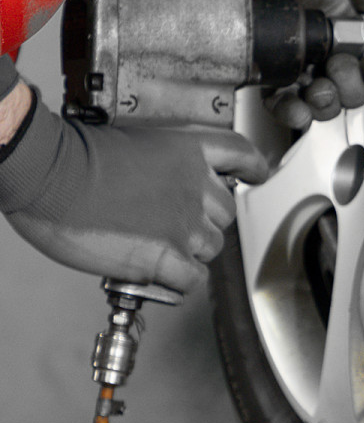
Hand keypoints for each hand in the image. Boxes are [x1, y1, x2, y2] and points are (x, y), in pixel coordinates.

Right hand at [0, 91, 267, 292]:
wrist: (49, 173)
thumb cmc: (73, 156)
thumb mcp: (132, 142)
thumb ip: (163, 163)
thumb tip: (168, 188)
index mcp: (188, 150)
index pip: (240, 156)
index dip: (253, 168)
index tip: (256, 175)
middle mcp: (195, 186)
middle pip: (224, 214)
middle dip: (204, 222)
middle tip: (172, 225)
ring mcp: (184, 222)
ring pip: (210, 248)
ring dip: (188, 252)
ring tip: (154, 246)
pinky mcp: (167, 255)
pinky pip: (192, 278)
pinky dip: (178, 280)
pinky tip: (158, 273)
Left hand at [133, 0, 363, 128]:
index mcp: (342, 18)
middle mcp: (321, 44)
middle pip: (352, 85)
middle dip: (352, 85)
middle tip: (339, 66)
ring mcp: (293, 60)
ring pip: (323, 100)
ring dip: (328, 103)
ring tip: (319, 88)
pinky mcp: (265, 70)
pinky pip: (283, 103)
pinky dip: (293, 112)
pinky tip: (296, 105)